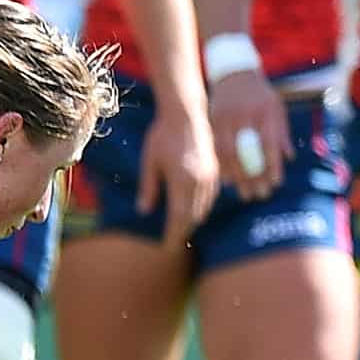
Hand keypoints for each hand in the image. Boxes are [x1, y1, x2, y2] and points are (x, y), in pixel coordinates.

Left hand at [141, 101, 222, 248]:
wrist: (186, 113)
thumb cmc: (163, 134)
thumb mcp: (150, 161)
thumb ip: (148, 187)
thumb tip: (144, 211)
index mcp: (182, 180)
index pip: (179, 217)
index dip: (173, 234)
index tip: (167, 247)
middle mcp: (199, 182)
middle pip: (193, 216)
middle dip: (183, 231)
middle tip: (173, 242)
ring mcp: (210, 176)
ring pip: (204, 208)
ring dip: (192, 220)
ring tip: (181, 228)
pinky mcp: (215, 171)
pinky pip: (210, 197)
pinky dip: (201, 207)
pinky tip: (193, 209)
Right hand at [207, 69, 291, 204]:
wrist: (234, 73)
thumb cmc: (261, 95)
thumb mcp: (276, 108)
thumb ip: (282, 132)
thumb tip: (288, 158)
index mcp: (263, 111)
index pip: (268, 142)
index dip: (272, 164)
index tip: (276, 183)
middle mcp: (243, 114)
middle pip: (246, 151)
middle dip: (253, 177)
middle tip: (259, 195)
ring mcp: (225, 117)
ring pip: (228, 152)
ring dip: (236, 176)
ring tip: (244, 194)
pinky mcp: (212, 120)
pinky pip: (215, 148)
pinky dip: (222, 166)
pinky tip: (228, 182)